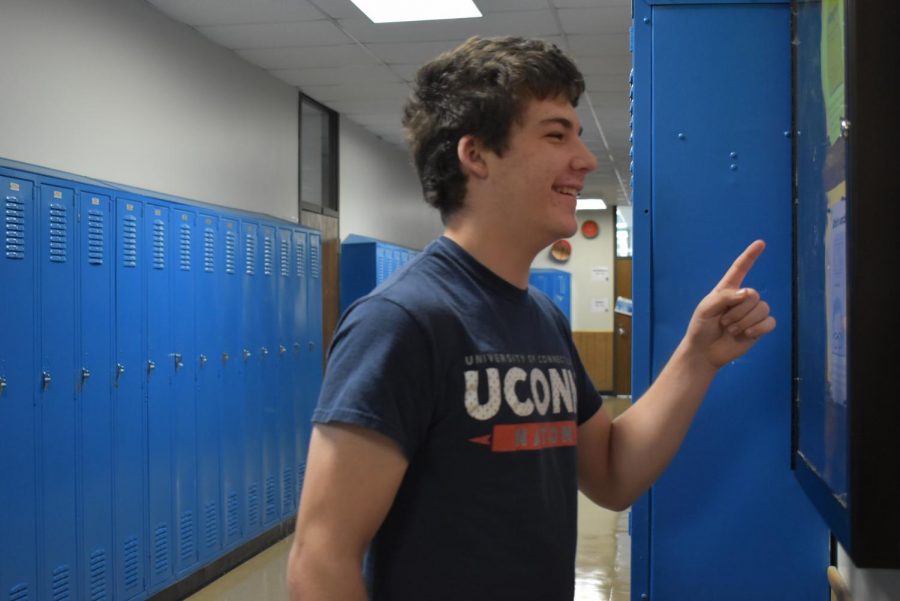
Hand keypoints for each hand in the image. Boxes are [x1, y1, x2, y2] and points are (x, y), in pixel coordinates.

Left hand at [682, 240, 776, 369]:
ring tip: (731, 330)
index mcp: (727, 290)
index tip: (760, 243)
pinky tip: (746, 334)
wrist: (705, 351)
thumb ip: (724, 297)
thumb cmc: (701, 327)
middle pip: (753, 295)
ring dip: (744, 322)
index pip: (740, 269)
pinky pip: (770, 322)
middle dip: (737, 311)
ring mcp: (752, 313)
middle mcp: (742, 299)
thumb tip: (747, 294)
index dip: (750, 256)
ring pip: (762, 308)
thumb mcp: (705, 309)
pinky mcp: (760, 328)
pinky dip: (758, 329)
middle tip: (723, 322)